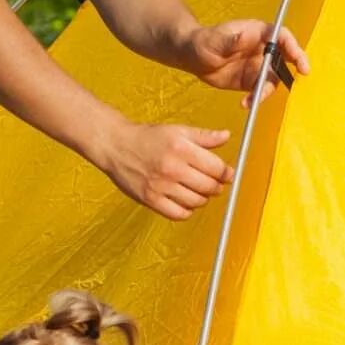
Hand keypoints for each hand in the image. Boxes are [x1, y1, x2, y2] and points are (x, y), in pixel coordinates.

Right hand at [97, 120, 231, 219]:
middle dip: (217, 186)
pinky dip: (187, 211)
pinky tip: (186, 202)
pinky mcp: (150, 199)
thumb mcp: (177, 130)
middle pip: (209, 187)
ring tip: (199, 191)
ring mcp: (161, 186)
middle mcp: (172, 168)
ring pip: (196, 201)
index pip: (216, 168)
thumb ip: (204, 136)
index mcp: (181, 149)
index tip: (227, 174)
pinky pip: (178, 214)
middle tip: (215, 183)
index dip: (226, 173)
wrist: (116, 146)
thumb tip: (225, 136)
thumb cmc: (146, 138)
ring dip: (203, 198)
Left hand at [185, 19, 308, 103]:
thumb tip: (246, 36)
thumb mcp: (215, 38)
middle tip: (297, 81)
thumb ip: (231, 39)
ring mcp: (258, 66)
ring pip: (273, 79)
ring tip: (253, 100)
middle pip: (285, 59)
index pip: (282, 37)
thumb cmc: (203, 41)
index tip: (300, 63)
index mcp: (258, 32)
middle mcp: (263, 49)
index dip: (294, 48)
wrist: (192, 56)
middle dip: (293, 71)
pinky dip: (256, 99)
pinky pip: (260, 91)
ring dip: (266, 91)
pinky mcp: (251, 81)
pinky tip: (245, 104)